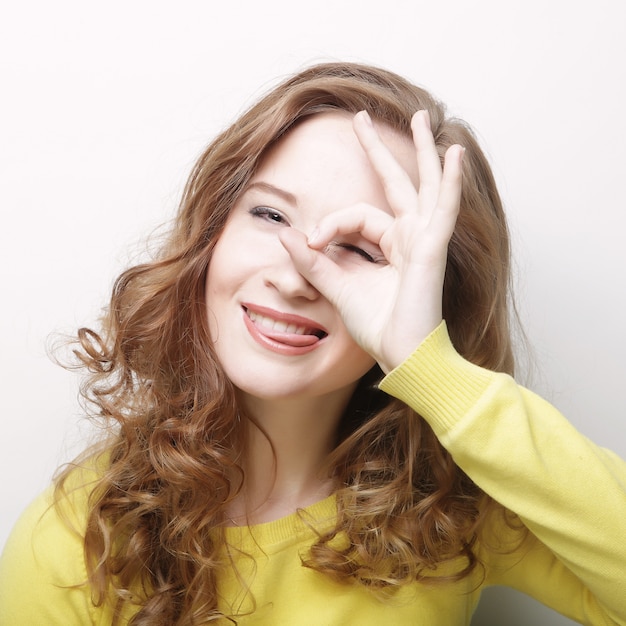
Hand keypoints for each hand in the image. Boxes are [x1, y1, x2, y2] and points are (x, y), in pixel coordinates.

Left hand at [279, 110, 463, 372]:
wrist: (402, 355)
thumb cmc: (377, 326)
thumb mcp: (337, 287)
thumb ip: (313, 261)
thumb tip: (286, 234)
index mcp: (389, 245)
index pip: (355, 216)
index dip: (329, 225)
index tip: (309, 244)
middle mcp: (408, 237)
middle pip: (395, 183)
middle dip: (378, 149)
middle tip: (362, 118)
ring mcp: (424, 240)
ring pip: (423, 185)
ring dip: (422, 150)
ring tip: (423, 117)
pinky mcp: (432, 250)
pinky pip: (444, 209)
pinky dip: (450, 182)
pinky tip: (454, 153)